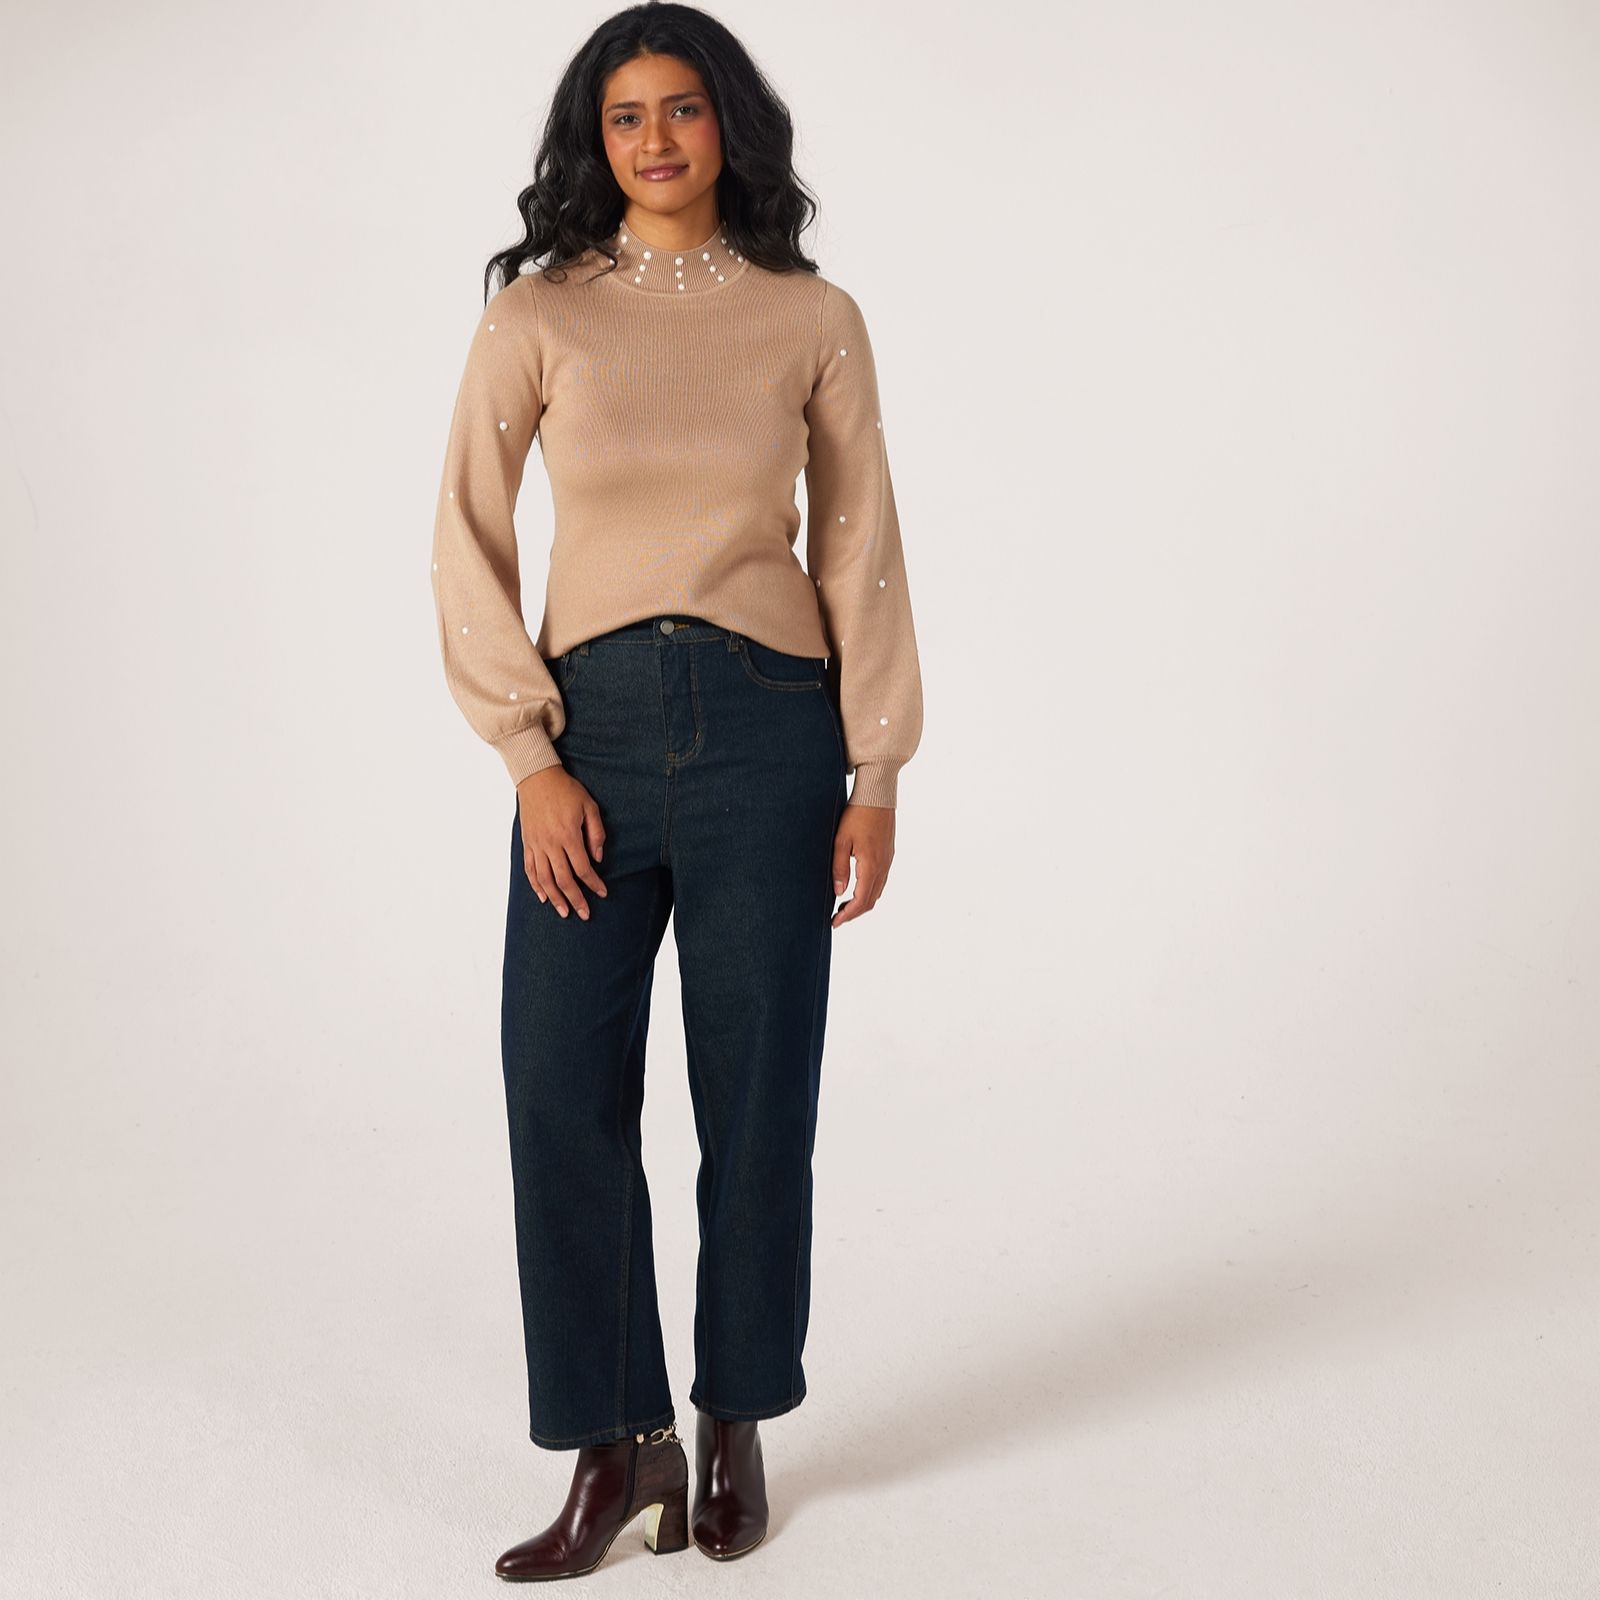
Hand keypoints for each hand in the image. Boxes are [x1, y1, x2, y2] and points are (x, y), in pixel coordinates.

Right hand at [516, 766, 607, 919]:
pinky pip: (530, 869)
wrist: (537, 778)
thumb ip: (596, 834)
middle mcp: (550, 844)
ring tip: (564, 912)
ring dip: (555, 898)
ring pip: (544, 879)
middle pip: (563, 879)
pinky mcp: (527, 843)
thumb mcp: (589, 807)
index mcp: (568, 835)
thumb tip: (597, 859)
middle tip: (585, 914)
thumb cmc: (566, 791)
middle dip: (575, 899)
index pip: (582, 868)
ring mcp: (536, 845)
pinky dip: (536, 886)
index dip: (593, 883)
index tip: (602, 893)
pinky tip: (543, 897)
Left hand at [830, 802, 894, 926]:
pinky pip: (880, 881)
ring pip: (877, 892)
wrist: (877, 795)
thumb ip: (839, 868)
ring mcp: (887, 861)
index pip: (861, 901)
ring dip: (862, 902)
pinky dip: (869, 891)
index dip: (848, 915)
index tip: (835, 922)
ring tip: (844, 905)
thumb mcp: (841, 841)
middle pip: (871, 901)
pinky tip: (857, 887)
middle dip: (854, 913)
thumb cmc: (857, 815)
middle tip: (837, 917)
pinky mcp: (888, 854)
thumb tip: (839, 892)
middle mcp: (883, 867)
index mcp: (871, 866)